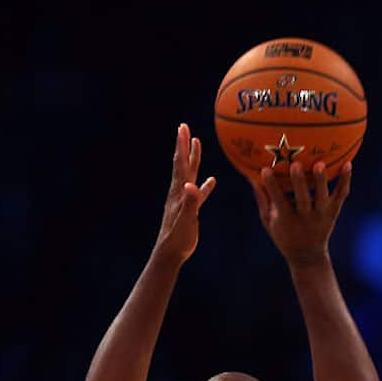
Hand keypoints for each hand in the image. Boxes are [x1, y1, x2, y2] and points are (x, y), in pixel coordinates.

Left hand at [153, 123, 215, 265]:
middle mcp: (179, 192)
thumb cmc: (177, 238)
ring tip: (197, 144)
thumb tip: (192, 185)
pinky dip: (204, 184)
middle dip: (184, 145)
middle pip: (182, 163)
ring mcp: (184, 199)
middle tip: (185, 128)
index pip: (180, 164)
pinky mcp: (190, 209)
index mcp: (179, 191)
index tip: (183, 128)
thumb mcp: (186, 220)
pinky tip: (211, 181)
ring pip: (190, 174)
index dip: (182, 146)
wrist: (170, 253)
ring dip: (193, 159)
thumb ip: (190, 202)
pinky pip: (198, 192)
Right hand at [253, 161, 351, 266]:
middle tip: (296, 165)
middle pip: (303, 199)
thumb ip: (262, 199)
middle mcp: (306, 217)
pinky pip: (341, 195)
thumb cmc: (284, 236)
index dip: (271, 186)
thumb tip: (251, 176)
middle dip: (299, 182)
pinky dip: (345, 180)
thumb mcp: (269, 221)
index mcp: (287, 219)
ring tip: (320, 163)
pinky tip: (348, 164)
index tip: (265, 170)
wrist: (308, 256)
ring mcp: (322, 215)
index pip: (278, 201)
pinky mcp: (334, 212)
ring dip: (321, 180)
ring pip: (323, 197)